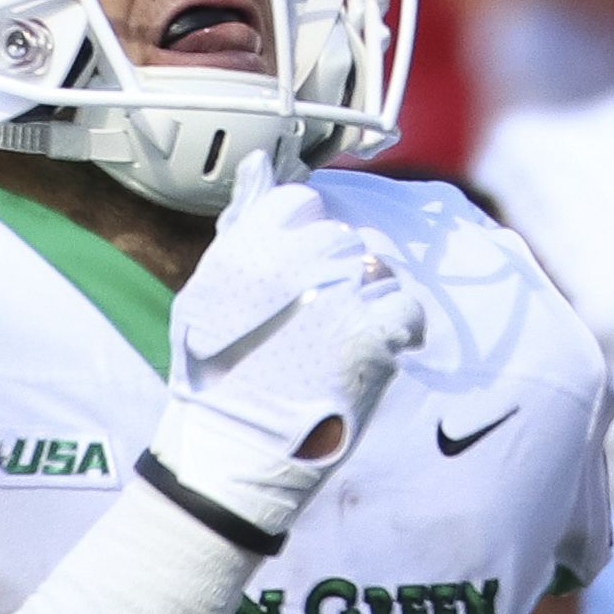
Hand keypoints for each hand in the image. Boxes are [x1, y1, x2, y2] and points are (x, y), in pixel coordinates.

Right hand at [154, 184, 423, 542]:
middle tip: (316, 322)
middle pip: (345, 240)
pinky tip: (370, 356)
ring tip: (340, 344)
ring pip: (379, 272)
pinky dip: (397, 332)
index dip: (305, 240)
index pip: (304, 204)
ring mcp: (338, 296)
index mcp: (252, 242)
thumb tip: (260, 165)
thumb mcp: (208, 288)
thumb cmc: (214, 375)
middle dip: (338, 275)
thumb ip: (242, 222)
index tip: (296, 280)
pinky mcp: (371, 335)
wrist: (231, 448)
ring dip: (368, 303)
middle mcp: (296, 259)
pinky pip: (406, 310)